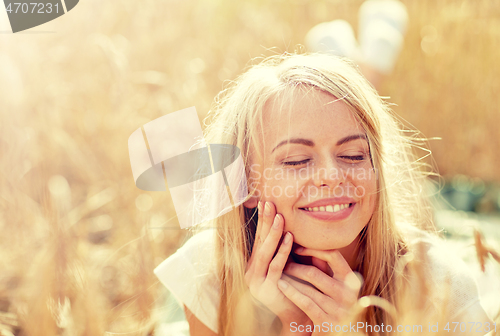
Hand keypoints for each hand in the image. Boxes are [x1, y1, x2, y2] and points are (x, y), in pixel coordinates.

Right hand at [244, 201, 311, 333]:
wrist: (295, 317)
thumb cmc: (295, 289)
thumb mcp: (291, 265)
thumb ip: (290, 250)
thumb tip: (293, 226)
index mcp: (255, 265)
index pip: (259, 238)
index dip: (262, 220)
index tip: (266, 202)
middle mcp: (251, 271)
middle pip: (259, 241)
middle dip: (264, 221)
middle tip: (269, 202)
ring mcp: (256, 281)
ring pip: (264, 252)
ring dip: (273, 233)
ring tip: (280, 216)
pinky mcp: (266, 289)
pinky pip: (276, 266)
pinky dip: (283, 250)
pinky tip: (290, 237)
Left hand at [278, 248, 361, 334]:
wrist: (339, 335)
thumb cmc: (333, 304)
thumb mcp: (336, 285)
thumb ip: (326, 268)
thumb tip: (308, 242)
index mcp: (351, 280)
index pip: (333, 255)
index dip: (313, 248)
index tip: (296, 246)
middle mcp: (348, 294)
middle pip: (315, 272)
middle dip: (294, 266)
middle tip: (281, 262)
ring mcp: (339, 310)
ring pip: (308, 288)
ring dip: (289, 279)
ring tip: (277, 273)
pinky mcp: (328, 323)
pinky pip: (306, 303)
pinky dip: (292, 292)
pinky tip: (281, 285)